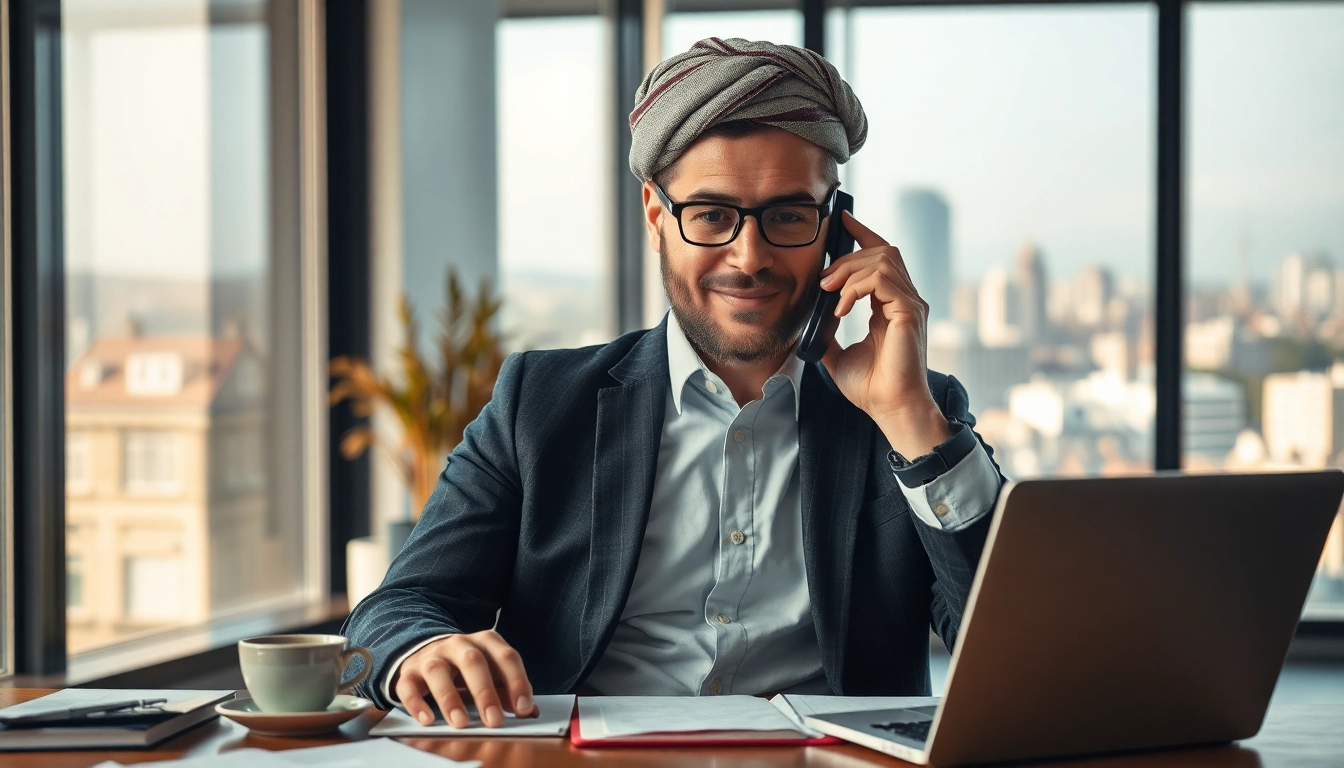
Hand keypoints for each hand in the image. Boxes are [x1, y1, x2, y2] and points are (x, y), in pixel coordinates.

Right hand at [393, 630, 535, 727]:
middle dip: (485, 692)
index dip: (516, 682)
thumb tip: (529, 711)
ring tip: (461, 723)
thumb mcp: (490, 674)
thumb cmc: (465, 669)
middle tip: (495, 720)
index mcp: (485, 641)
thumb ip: (508, 690)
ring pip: (438, 671)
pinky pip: (409, 685)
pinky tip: (428, 720)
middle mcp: (457, 644)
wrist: (426, 653)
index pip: (505, 657)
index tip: (523, 709)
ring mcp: (431, 656)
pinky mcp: (408, 672)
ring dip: (450, 698)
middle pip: (472, 661)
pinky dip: (417, 703)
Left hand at [818, 210, 950, 457]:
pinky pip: (883, 280)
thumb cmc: (871, 388)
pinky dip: (856, 288)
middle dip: (849, 255)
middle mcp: (905, 300)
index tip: (842, 221)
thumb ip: (828, 332)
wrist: (889, 409)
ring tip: (829, 291)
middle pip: (883, 250)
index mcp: (892, 306)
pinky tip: (841, 307)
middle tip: (824, 278)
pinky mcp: (910, 312)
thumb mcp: (837, 354)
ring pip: (884, 259)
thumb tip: (810, 318)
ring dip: (850, 270)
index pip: (882, 257)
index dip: (863, 234)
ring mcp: (910, 305)